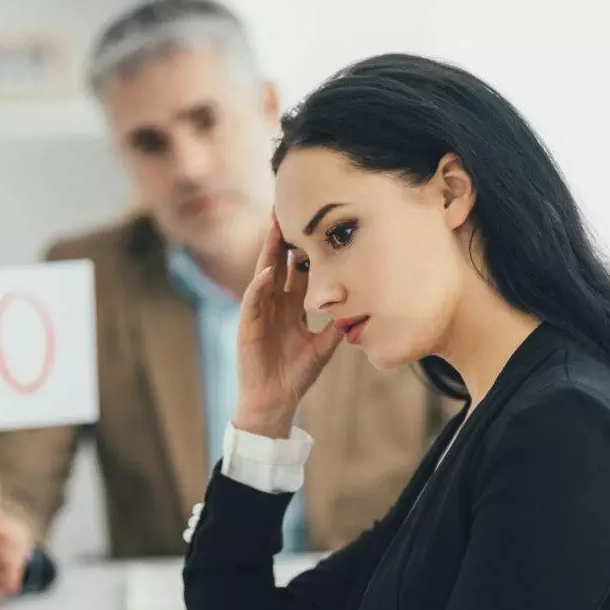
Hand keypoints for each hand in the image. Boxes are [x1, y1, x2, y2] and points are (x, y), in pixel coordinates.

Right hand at [234, 217, 342, 437]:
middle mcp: (275, 304)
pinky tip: (268, 271)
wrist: (275, 401)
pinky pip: (253, 300)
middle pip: (279, 263)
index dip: (305, 249)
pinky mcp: (248, 325)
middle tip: (289, 209)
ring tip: (275, 226)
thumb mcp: (323, 347)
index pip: (297, 271)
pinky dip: (259, 286)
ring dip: (269, 251)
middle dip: (283, 238)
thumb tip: (361, 309)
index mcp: (291, 307)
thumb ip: (336, 327)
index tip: (315, 225)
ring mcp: (260, 312)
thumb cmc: (295, 375)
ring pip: (264, 273)